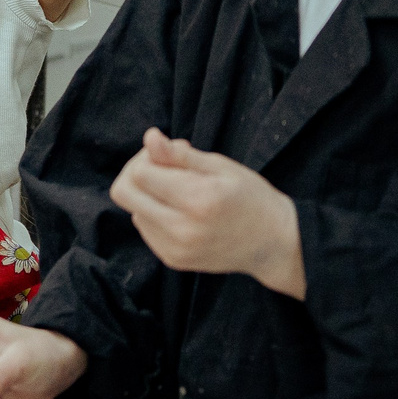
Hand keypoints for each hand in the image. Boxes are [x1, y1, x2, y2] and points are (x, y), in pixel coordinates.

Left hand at [110, 128, 305, 296]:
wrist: (273, 243)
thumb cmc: (251, 198)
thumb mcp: (221, 167)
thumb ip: (180, 155)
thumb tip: (149, 138)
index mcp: (197, 200)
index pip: (139, 173)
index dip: (146, 156)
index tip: (167, 153)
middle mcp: (182, 230)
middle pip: (124, 193)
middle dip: (136, 173)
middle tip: (163, 167)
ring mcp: (176, 249)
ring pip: (133, 211)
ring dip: (147, 195)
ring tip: (179, 189)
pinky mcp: (173, 260)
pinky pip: (145, 229)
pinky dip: (154, 214)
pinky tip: (180, 209)